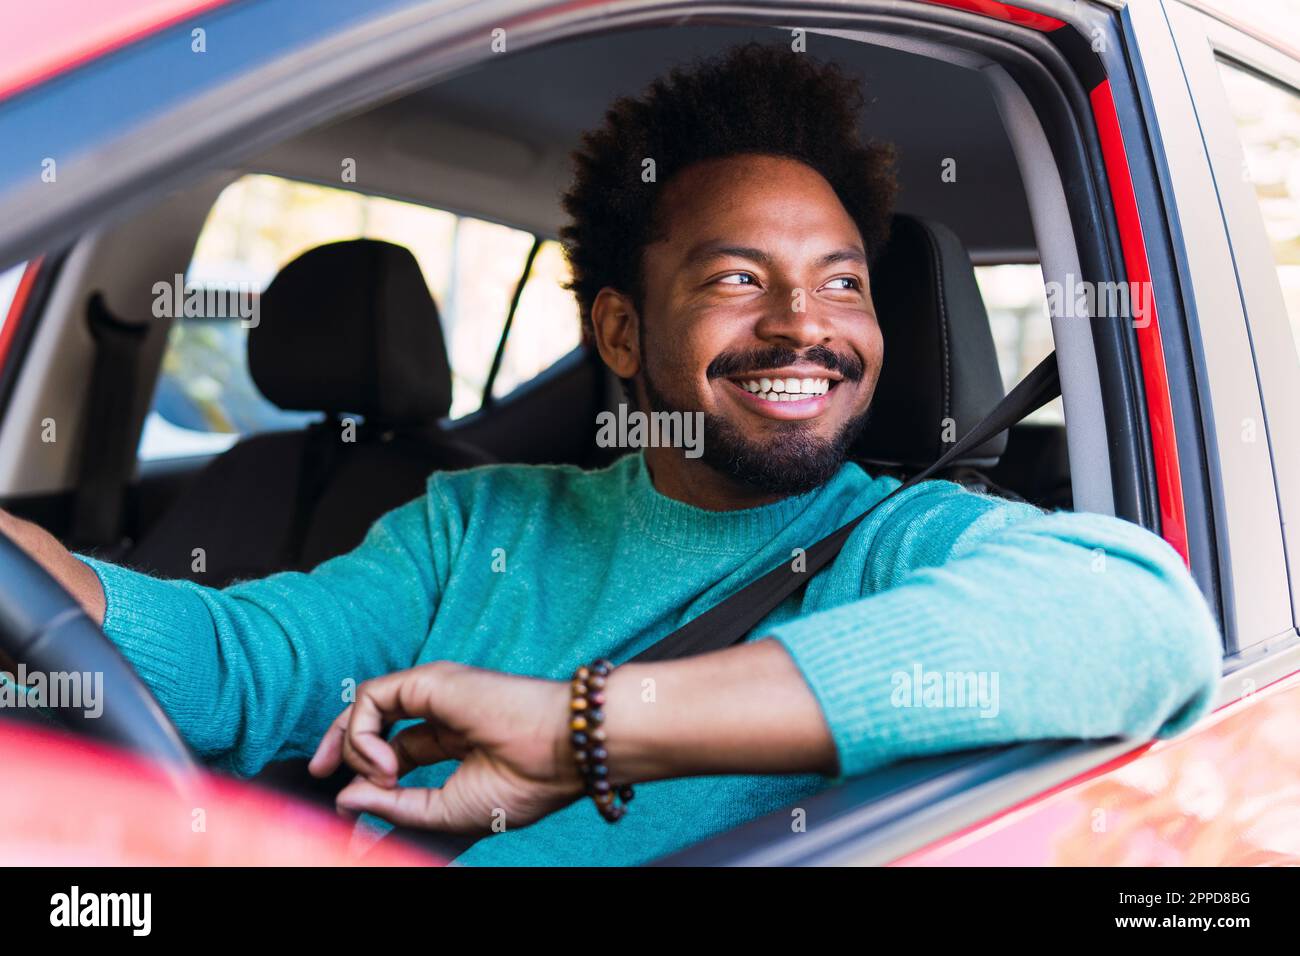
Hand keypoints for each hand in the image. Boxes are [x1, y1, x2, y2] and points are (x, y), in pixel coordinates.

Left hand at [308, 661, 585, 833]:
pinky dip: (364, 736)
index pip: (395, 752)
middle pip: (374, 723)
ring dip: (358, 750)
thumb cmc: (523, 783)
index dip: (367, 775)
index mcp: (455, 741)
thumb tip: (345, 797)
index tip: (348, 804)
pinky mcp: (427, 681)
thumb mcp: (445, 810)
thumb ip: (395, 804)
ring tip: (386, 781)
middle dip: (338, 747)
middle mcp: (441, 712)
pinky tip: (389, 767)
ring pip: (367, 708)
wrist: (560, 753)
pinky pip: (371, 699)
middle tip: (318, 773)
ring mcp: (434, 693)